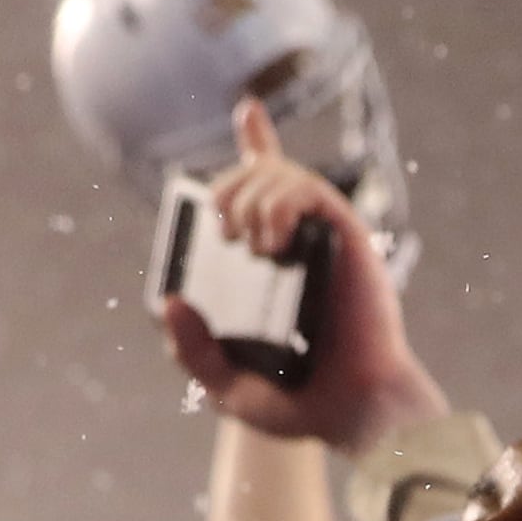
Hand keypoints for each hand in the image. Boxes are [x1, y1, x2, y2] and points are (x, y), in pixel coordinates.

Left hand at [161, 97, 445, 450]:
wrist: (350, 410)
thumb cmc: (299, 401)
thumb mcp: (224, 384)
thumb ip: (192, 351)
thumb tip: (171, 302)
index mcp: (279, 264)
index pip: (269, 189)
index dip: (259, 143)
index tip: (247, 110)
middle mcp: (303, 242)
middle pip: (262, 172)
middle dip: (229, 184)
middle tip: (223, 231)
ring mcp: (325, 237)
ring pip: (280, 174)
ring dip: (250, 197)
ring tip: (250, 245)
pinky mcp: (346, 236)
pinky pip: (307, 189)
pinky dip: (278, 204)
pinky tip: (272, 243)